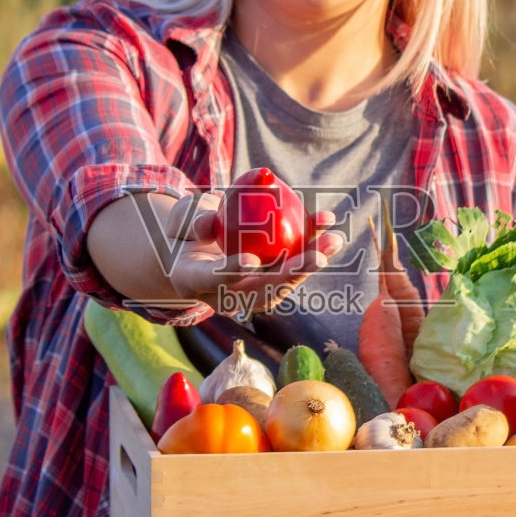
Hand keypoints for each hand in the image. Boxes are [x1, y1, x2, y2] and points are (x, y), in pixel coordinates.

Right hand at [163, 192, 344, 317]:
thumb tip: (210, 224)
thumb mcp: (180, 220)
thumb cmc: (185, 230)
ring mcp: (248, 294)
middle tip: (316, 257)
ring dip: (311, 263)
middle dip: (292, 275)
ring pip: (282, 284)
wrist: (195, 250)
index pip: (214, 280)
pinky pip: (291, 268)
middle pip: (261, 291)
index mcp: (194, 281)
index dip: (232, 272)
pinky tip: (328, 226)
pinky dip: (311, 248)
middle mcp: (224, 296)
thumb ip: (193, 220)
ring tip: (334, 239)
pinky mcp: (267, 285)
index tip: (251, 261)